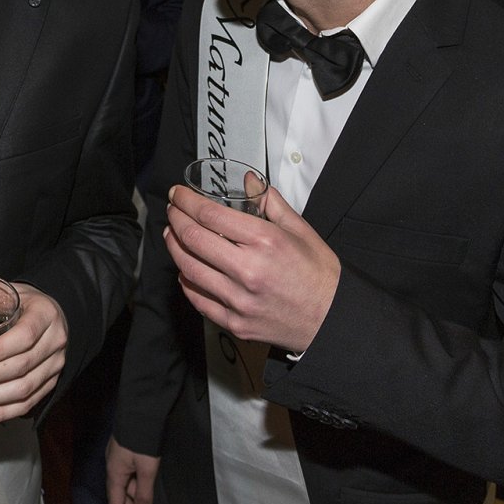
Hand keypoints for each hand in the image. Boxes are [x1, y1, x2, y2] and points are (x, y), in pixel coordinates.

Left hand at [0, 284, 67, 423]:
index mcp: (45, 315)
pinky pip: (26, 404)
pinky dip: (0, 413)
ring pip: (24, 390)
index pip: (25, 336)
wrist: (48, 315)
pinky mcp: (49, 384)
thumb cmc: (22, 303)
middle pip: (21, 367)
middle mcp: (55, 342)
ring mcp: (54, 366)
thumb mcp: (1, 290)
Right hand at [106, 436, 160, 503]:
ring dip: (136, 500)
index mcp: (114, 473)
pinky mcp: (126, 451)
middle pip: (120, 497)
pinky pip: (129, 476)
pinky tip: (145, 490)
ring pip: (125, 486)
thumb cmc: (142, 437)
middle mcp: (113, 467)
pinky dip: (137, 487)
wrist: (141, 407)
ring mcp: (119, 458)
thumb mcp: (147, 468)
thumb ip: (144, 494)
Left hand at [164, 182, 339, 353]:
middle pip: (194, 239)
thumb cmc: (318, 274)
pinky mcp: (235, 322)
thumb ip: (270, 202)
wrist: (332, 319)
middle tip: (172, 210)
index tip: (178, 194)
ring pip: (189, 269)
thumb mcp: (300, 230)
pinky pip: (199, 299)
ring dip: (175, 248)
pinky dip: (186, 281)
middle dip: (176, 219)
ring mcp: (239, 300)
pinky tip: (185, 269)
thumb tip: (249, 181)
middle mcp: (248, 270)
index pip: (211, 215)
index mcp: (265, 241)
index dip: (187, 201)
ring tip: (173, 234)